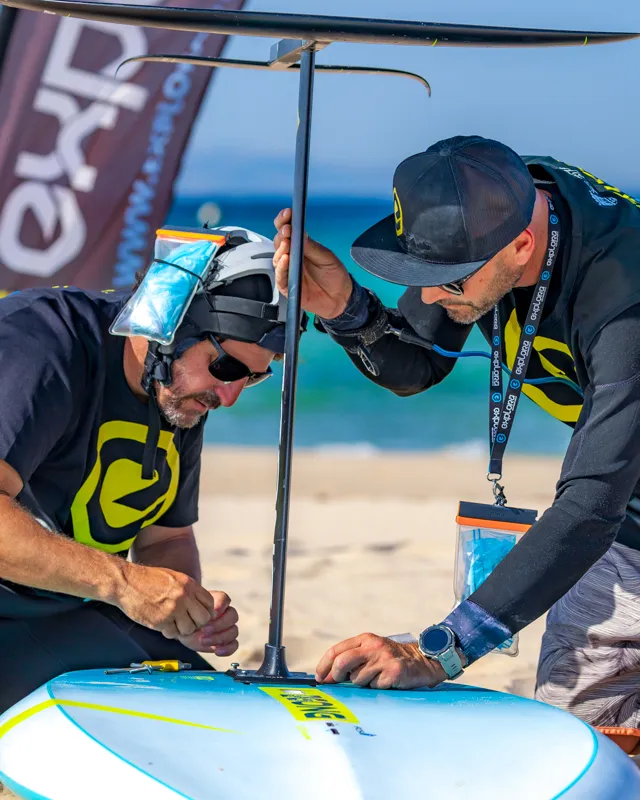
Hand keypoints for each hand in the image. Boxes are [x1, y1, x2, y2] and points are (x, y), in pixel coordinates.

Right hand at [115, 563, 214, 639]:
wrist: (126, 582)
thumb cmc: (149, 580)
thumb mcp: (174, 578)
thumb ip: (189, 590)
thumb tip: (201, 605)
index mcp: (189, 584)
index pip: (210, 603)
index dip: (205, 611)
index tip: (197, 614)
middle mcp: (184, 596)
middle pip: (203, 619)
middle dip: (197, 623)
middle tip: (187, 622)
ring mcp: (173, 609)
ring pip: (189, 629)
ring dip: (182, 630)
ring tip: (173, 624)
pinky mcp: (160, 621)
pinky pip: (173, 633)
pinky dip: (169, 632)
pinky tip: (162, 625)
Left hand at [177, 591, 238, 655]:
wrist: (184, 632)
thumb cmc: (187, 620)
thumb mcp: (188, 615)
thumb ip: (196, 613)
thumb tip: (204, 617)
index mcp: (217, 602)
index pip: (224, 599)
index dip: (220, 606)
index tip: (211, 614)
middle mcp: (225, 614)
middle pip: (232, 616)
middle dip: (219, 624)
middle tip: (204, 630)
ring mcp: (228, 628)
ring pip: (233, 631)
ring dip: (220, 638)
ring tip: (204, 641)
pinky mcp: (228, 641)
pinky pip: (234, 644)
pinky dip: (227, 649)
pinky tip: (217, 651)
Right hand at [273, 207, 352, 318]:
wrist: (340, 298)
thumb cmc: (334, 275)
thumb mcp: (326, 257)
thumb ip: (311, 246)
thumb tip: (299, 232)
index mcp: (300, 246)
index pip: (287, 231)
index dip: (285, 221)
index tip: (287, 213)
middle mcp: (292, 257)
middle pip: (279, 242)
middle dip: (281, 234)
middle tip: (287, 230)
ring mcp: (288, 271)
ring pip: (277, 258)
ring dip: (281, 249)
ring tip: (287, 243)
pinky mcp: (287, 286)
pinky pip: (280, 276)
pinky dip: (281, 267)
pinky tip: (286, 260)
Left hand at [315, 633, 446, 689]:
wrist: (422, 661)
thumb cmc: (392, 659)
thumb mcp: (372, 651)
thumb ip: (353, 659)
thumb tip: (328, 677)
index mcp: (365, 639)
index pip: (337, 650)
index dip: (324, 665)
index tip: (319, 678)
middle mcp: (373, 647)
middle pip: (342, 662)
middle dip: (335, 676)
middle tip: (336, 683)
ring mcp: (383, 659)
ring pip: (358, 679)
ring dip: (362, 684)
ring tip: (375, 679)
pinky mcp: (393, 672)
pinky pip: (374, 687)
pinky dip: (377, 689)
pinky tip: (386, 683)